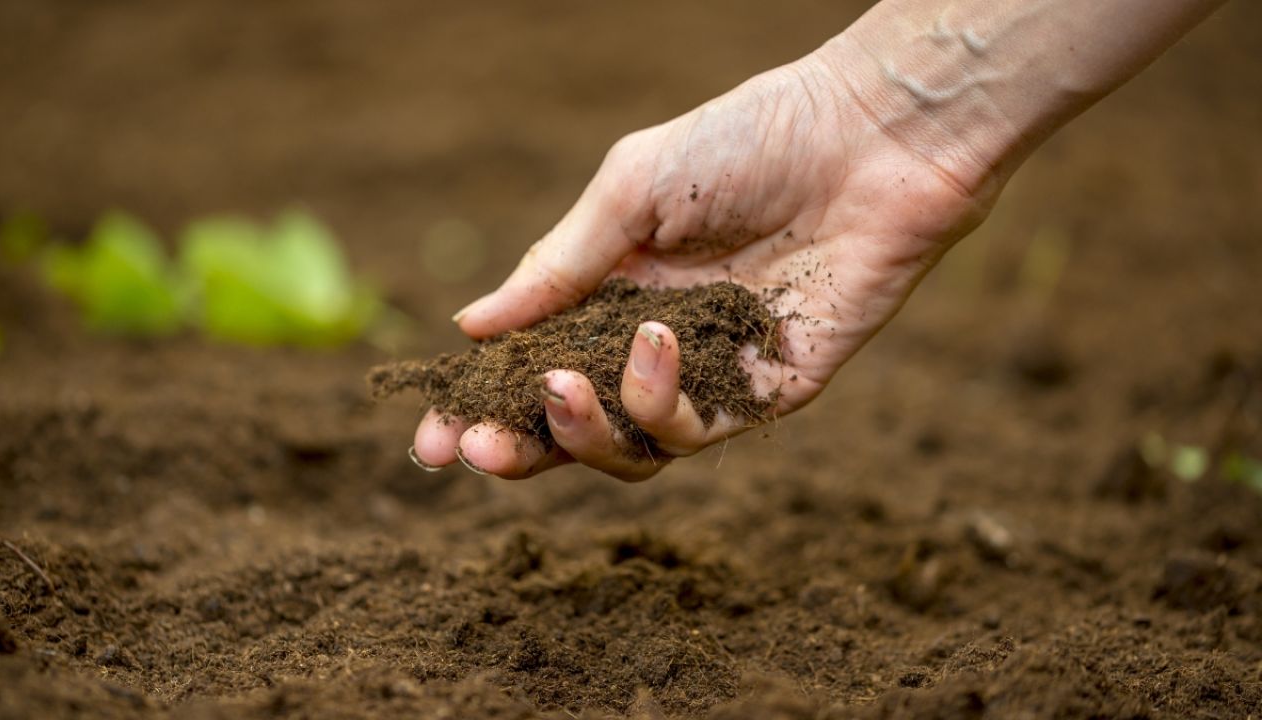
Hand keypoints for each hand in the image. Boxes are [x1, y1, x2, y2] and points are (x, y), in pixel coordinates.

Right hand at [411, 48, 993, 480]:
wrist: (867, 139)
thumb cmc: (748, 142)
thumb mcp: (630, 192)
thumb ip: (555, 266)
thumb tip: (469, 327)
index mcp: (609, 294)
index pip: (531, 367)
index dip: (481, 406)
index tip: (430, 435)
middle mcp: (652, 345)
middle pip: (572, 429)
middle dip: (519, 449)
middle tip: (477, 450)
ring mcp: (709, 375)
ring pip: (628, 450)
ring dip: (583, 431)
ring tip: (564, 381)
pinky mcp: (765, 393)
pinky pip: (696, 432)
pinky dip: (659, 400)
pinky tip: (655, 341)